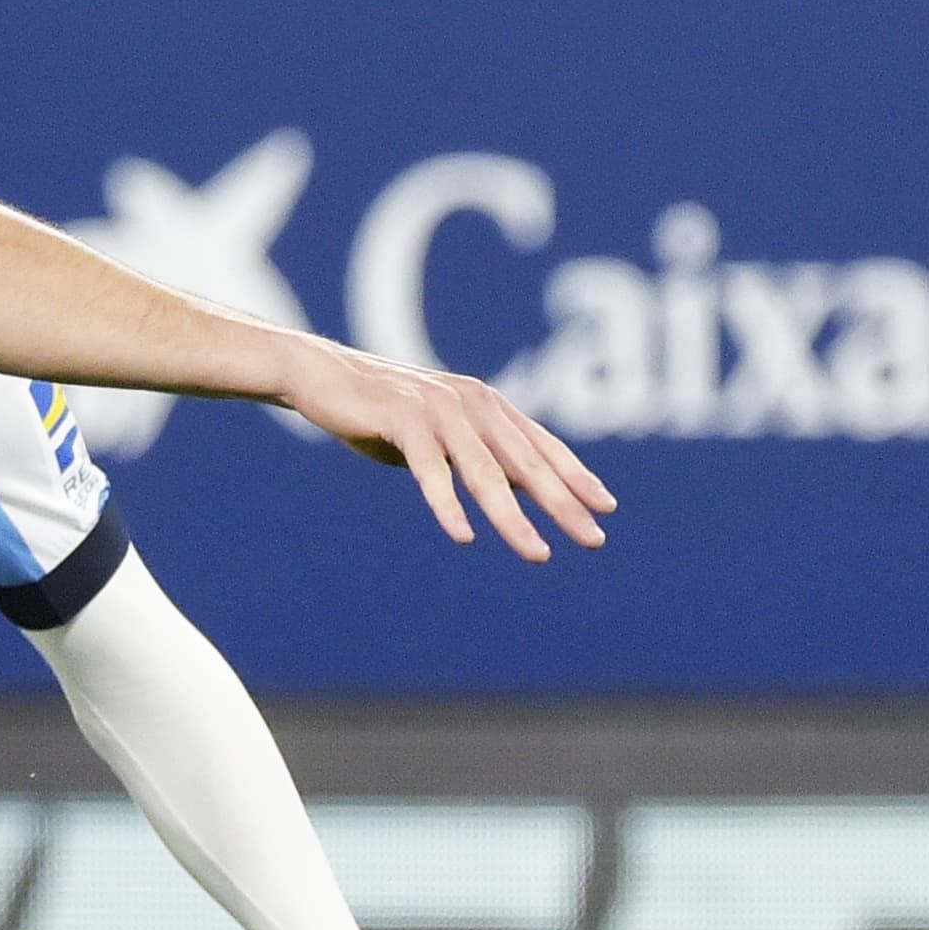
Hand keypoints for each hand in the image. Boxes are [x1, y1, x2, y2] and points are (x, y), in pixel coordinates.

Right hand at [267, 337, 613, 559]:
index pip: (542, 446)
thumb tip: (515, 488)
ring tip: (538, 554)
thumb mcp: (440, 432)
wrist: (322, 375)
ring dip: (513, 519)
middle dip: (564, 505)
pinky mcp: (404, 420)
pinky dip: (448, 505)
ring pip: (486, 474)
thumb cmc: (381, 409)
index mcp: (487, 404)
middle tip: (594, 540)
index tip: (606, 507)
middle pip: (526, 464)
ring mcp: (440, 411)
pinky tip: (463, 536)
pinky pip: (431, 471)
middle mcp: (473, 403)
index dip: (575, 476)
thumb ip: (476, 453)